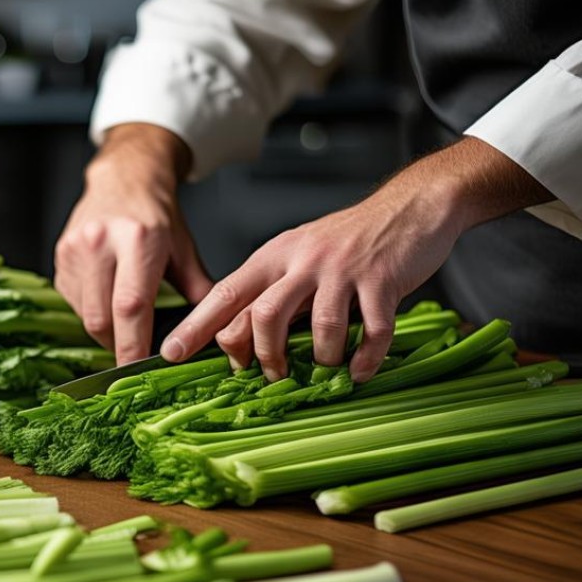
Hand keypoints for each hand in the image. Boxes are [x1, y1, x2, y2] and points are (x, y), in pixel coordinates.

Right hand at [55, 123, 213, 363]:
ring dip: (105, 329)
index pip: (132, 305)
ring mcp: (75, 248)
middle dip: (117, 344)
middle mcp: (100, 241)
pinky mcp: (60, 256)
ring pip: (84, 313)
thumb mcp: (184, 250)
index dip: (133, 344)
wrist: (123, 179)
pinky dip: (91, 312)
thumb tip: (212, 332)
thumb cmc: (156, 216)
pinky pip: (73, 301)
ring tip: (124, 322)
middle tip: (134, 355)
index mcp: (138, 239)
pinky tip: (107, 299)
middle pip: (101, 316)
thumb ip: (199, 291)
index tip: (139, 368)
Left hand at [160, 137, 556, 381]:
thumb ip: (269, 293)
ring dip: (318, 360)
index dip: (196, 327)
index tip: (172, 355)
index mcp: (275, 256)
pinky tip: (360, 371)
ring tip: (322, 371)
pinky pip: (372, 330)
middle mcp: (303, 261)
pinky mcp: (383, 281)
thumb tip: (234, 342)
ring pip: (317, 327)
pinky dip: (365, 359)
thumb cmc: (347, 241)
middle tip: (270, 375)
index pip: (225, 293)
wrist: (410, 206)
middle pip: (264, 316)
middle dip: (263, 356)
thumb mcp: (297, 256)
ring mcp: (343, 271)